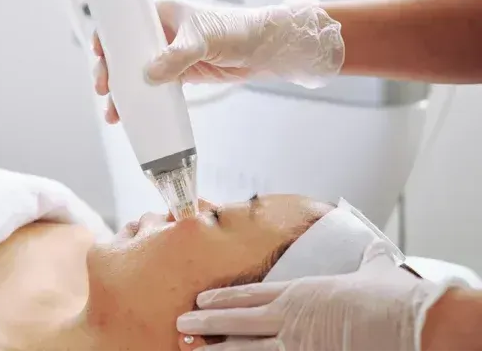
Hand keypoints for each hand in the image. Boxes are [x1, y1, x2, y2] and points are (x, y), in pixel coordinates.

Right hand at [93, 0, 343, 123]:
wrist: (263, 50)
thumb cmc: (236, 29)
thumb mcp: (202, 39)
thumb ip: (176, 57)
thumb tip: (151, 74)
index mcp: (161, 13)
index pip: (125, 22)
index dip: (109, 37)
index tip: (99, 53)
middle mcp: (160, 33)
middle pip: (125, 53)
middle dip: (112, 72)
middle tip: (105, 88)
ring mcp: (168, 55)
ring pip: (137, 73)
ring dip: (125, 92)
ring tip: (115, 111)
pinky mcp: (178, 74)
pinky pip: (154, 88)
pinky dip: (144, 100)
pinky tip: (136, 113)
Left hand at [175, 241, 456, 350]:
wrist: (408, 323)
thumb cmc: (392, 300)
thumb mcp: (376, 273)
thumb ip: (367, 261)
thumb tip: (373, 248)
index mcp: (301, 293)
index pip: (251, 293)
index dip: (224, 296)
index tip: (203, 297)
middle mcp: (290, 318)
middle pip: (236, 320)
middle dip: (206, 322)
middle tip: (180, 323)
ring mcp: (295, 344)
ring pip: (242, 349)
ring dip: (214, 350)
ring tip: (189, 350)